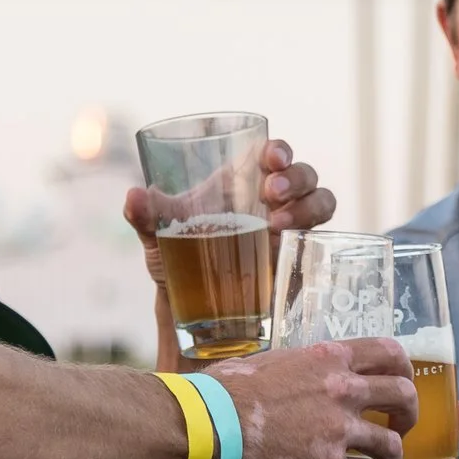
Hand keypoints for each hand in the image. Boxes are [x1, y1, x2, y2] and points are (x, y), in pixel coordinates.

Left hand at [123, 137, 334, 284]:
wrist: (190, 309)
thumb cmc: (176, 260)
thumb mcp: (157, 236)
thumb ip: (146, 216)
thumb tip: (134, 196)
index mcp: (241, 183)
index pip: (272, 154)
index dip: (280, 150)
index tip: (272, 157)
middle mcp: (272, 202)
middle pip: (304, 174)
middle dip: (296, 177)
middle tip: (271, 193)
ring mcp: (290, 230)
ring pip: (322, 201)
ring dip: (308, 205)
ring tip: (278, 223)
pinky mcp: (299, 260)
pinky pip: (324, 241)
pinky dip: (315, 238)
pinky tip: (291, 247)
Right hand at [212, 338, 416, 458]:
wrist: (204, 425)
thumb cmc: (225, 390)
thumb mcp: (274, 360)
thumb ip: (306, 365)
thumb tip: (313, 368)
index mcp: (329, 358)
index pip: (391, 353)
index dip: (405, 371)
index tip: (402, 387)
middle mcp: (342, 389)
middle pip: (404, 397)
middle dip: (410, 417)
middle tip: (402, 430)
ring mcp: (337, 429)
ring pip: (391, 447)